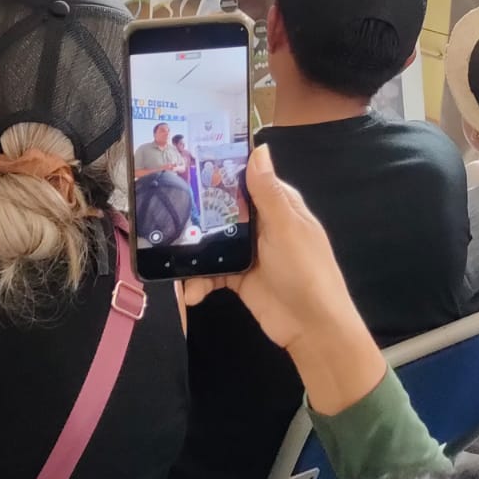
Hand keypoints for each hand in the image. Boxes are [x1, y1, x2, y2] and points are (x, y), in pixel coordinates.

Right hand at [183, 145, 359, 352]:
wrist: (312, 329)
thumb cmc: (306, 271)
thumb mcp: (286, 227)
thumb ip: (268, 192)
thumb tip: (259, 149)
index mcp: (279, 205)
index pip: (247, 178)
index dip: (221, 170)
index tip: (188, 162)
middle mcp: (263, 225)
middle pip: (223, 210)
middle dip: (197, 213)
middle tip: (167, 212)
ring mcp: (249, 252)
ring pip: (212, 242)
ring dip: (193, 253)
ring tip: (176, 264)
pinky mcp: (238, 278)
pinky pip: (211, 272)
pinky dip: (198, 281)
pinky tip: (192, 292)